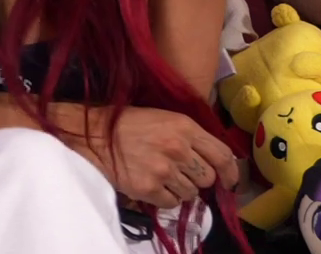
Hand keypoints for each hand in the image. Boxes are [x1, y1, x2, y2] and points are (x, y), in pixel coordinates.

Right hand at [75, 106, 237, 208]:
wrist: (90, 135)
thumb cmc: (125, 123)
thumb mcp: (162, 118)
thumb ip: (190, 136)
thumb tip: (215, 161)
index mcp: (184, 127)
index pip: (222, 155)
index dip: (230, 172)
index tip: (228, 180)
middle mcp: (178, 148)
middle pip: (207, 178)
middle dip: (197, 178)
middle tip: (181, 173)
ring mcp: (164, 170)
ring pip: (190, 194)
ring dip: (179, 189)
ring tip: (160, 177)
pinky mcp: (148, 188)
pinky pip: (171, 203)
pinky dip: (164, 198)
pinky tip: (151, 184)